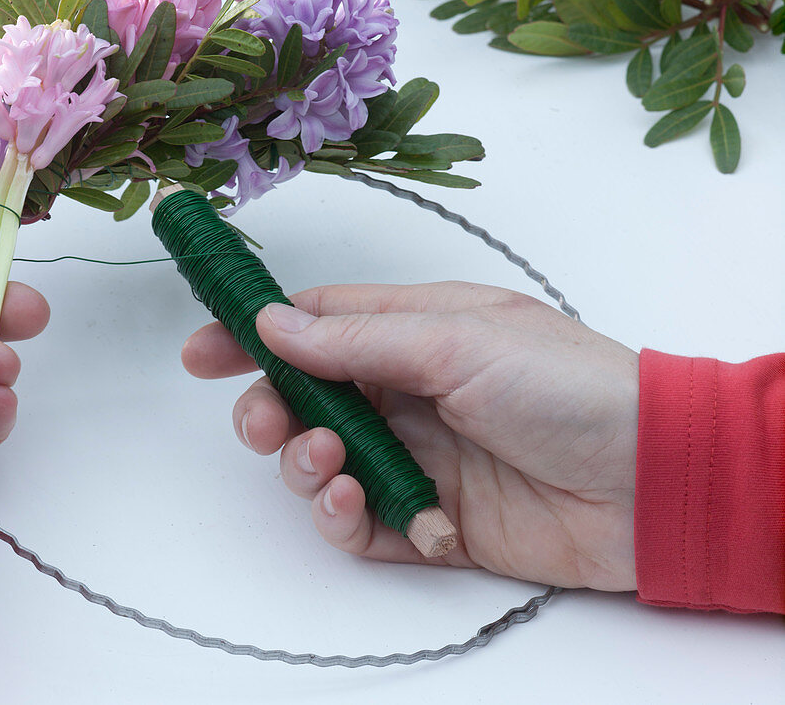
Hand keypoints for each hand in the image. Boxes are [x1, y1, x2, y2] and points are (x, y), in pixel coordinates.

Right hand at [182, 282, 638, 590]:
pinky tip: (361, 508)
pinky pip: (359, 523)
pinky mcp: (427, 519)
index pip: (314, 326)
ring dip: (307, 465)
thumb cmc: (564, 386)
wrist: (647, 482)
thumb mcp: (457, 340)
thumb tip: (270, 326)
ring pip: (321, 463)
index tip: (201, 350)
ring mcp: (414, 456)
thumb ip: (356, 341)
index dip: (253, 333)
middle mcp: (406, 392)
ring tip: (335, 464)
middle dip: (271, 412)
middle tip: (270, 425)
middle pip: (304, 399)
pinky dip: (345, 518)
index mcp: (414, 332)